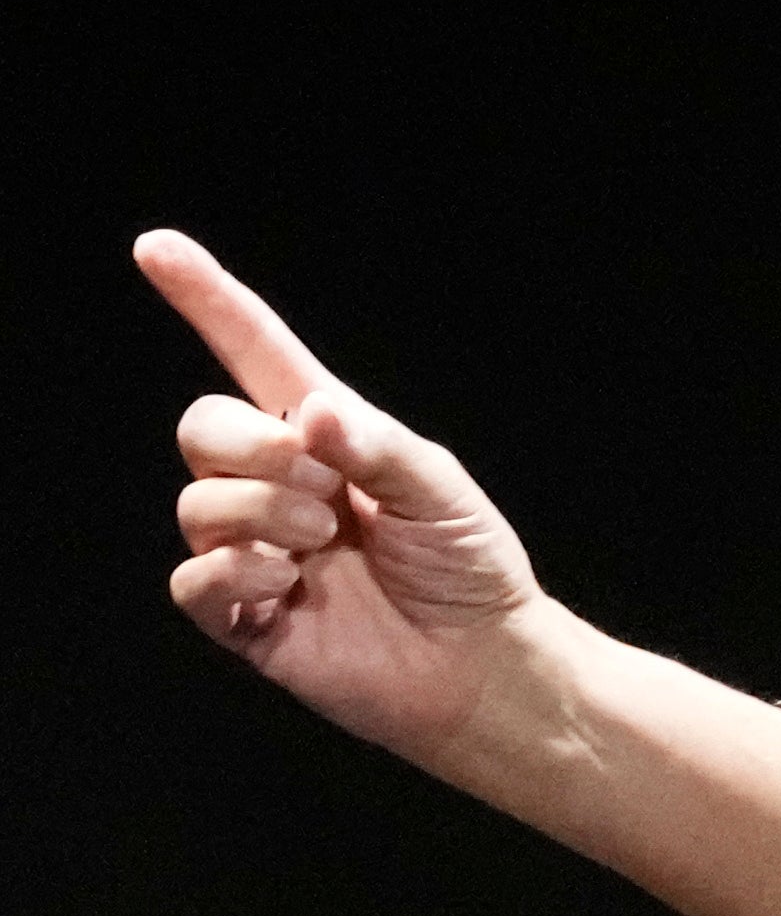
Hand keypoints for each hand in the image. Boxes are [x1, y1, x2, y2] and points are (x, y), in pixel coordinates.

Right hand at [143, 229, 550, 763]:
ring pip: (197, 503)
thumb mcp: (441, 491)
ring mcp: (256, 550)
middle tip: (328, 488)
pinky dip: (233, 573)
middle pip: (202, 427)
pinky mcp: (246, 616)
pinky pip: (193, 580)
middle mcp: (278, 488)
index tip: (157, 247)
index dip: (207, 301)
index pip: (253, 355)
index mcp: (326, 440)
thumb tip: (311, 416)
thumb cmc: (470, 571)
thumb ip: (376, 444)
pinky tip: (287, 583)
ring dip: (261, 513)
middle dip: (252, 446)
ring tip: (326, 540)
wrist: (487, 668)